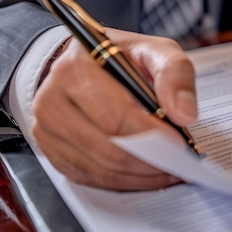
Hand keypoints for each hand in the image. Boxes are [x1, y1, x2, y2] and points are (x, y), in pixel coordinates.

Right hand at [31, 29, 197, 190]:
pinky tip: (148, 173)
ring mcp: (46, 130)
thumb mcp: (154, 50)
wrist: (86, 61)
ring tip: (170, 168)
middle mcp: (52, 101)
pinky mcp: (52, 151)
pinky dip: (125, 181)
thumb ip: (175, 74)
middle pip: (107, 148)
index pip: (115, 116)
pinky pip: (91, 177)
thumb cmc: (122, 56)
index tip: (179, 143)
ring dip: (140, 175)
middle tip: (180, 162)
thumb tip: (184, 114)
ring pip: (100, 169)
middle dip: (150, 160)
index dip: (150, 135)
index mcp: (76, 69)